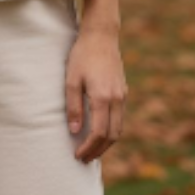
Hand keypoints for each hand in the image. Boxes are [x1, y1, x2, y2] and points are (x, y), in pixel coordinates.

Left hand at [65, 24, 126, 163]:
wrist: (101, 36)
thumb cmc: (82, 55)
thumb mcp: (71, 80)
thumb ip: (73, 107)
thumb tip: (75, 131)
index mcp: (103, 97)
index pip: (99, 133)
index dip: (89, 147)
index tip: (78, 155)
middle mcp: (117, 99)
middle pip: (112, 136)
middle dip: (98, 150)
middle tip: (84, 159)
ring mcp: (122, 95)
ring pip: (119, 128)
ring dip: (106, 143)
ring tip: (91, 150)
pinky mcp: (123, 91)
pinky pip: (120, 118)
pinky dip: (111, 130)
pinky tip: (99, 132)